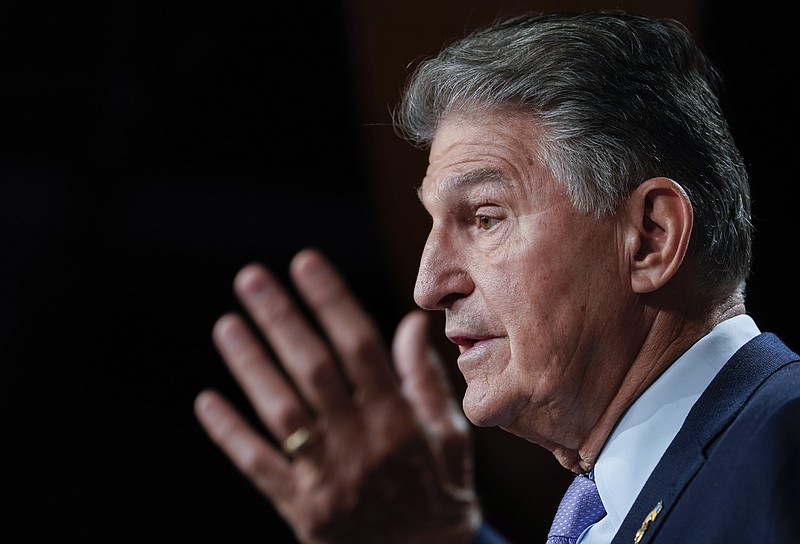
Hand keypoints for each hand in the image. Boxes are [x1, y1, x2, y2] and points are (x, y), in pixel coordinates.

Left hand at [194, 249, 479, 542]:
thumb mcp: (448, 435)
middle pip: (314, 370)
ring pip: (282, 412)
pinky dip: (232, 434)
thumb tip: (410, 323)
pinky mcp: (302, 509)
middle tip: (251, 277)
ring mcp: (328, 477)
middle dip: (281, 320)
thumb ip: (425, 379)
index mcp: (398, 420)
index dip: (331, 301)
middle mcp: (361, 442)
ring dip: (252, 366)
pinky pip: (260, 467)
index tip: (305, 263)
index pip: (360, 347)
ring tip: (227, 324)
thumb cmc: (440, 492)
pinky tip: (206, 401)